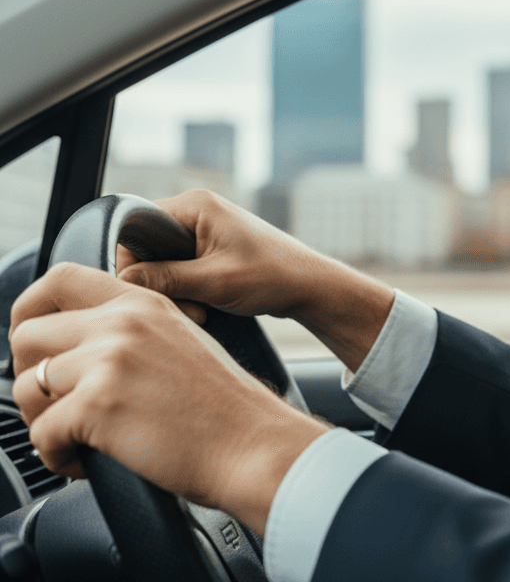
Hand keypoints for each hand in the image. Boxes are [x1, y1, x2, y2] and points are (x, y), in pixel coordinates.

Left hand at [9, 263, 326, 533]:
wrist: (254, 446)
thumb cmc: (225, 409)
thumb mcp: (182, 343)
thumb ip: (132, 332)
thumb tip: (74, 350)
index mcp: (143, 303)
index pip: (59, 278)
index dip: (32, 310)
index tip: (36, 345)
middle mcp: (122, 324)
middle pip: (27, 335)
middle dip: (29, 376)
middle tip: (55, 405)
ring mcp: (108, 361)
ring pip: (25, 388)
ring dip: (42, 421)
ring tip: (76, 439)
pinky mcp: (97, 405)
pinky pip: (40, 434)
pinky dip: (55, 455)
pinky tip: (84, 461)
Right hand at [116, 190, 394, 371]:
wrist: (312, 288)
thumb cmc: (273, 276)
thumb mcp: (214, 282)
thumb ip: (165, 279)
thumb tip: (123, 281)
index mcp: (196, 205)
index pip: (136, 226)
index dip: (131, 261)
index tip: (141, 291)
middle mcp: (198, 211)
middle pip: (149, 247)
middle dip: (157, 282)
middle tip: (183, 307)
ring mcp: (205, 231)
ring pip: (164, 263)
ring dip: (174, 291)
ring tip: (198, 311)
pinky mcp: (212, 250)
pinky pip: (182, 270)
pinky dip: (188, 291)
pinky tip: (204, 309)